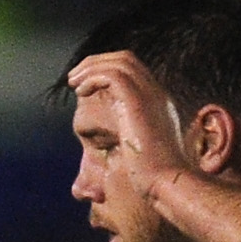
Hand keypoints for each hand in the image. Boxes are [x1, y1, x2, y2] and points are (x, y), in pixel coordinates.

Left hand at [65, 51, 198, 205]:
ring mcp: (150, 96)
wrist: (167, 182)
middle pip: (126, 59)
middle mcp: (156, 94)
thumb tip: (116, 139)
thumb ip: (130, 136)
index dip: (107, 70)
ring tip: (73, 82)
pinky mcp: (137, 103)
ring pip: (119, 62)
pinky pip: (113, 76)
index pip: (134, 71)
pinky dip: (93, 78)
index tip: (86, 83)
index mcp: (158, 102)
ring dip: (91, 68)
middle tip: (75, 77)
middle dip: (96, 63)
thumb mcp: (141, 150)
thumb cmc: (153, 177)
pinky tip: (80, 91)